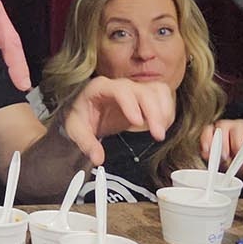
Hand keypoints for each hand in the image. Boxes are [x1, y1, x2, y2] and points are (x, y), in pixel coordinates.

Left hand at [57, 76, 174, 164]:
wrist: (86, 108)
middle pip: (144, 91)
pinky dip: (167, 110)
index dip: (131, 104)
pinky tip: (162, 126)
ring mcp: (134, 88)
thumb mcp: (75, 129)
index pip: (120, 90)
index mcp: (100, 88)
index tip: (137, 122)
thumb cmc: (80, 114)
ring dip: (164, 111)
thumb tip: (97, 159)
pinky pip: (162, 95)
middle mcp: (120, 84)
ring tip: (160, 132)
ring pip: (157, 90)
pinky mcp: (144, 94)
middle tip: (157, 135)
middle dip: (154, 113)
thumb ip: (86, 143)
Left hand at [201, 119, 242, 190]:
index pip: (210, 128)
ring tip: (239, 159)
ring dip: (235, 145)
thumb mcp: (229, 165)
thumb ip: (217, 159)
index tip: (205, 151)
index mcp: (225, 133)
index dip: (205, 138)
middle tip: (224, 157)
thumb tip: (206, 154)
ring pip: (238, 127)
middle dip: (220, 142)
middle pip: (223, 124)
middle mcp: (237, 127)